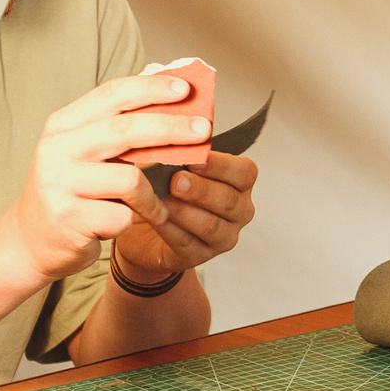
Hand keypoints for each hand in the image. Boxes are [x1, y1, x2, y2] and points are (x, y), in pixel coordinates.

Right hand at [6, 73, 208, 283]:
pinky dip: (137, 219)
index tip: (186, 88)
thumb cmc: (72, 190)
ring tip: (162, 202)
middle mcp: (55, 150)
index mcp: (62, 125)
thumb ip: (121, 123)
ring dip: (154, 192)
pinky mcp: (69, 218)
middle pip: (126, 130)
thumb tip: (170, 83)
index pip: (112, 94)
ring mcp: (59, 185)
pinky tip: (133, 221)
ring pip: (130, 179)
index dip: (151, 88)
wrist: (31, 242)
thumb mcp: (86, 150)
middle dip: (172, 128)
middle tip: (204, 130)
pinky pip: (123, 214)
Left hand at [115, 150, 256, 282]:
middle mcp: (239, 211)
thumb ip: (179, 151)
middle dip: (201, 189)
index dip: (221, 166)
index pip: (245, 172)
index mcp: (240, 184)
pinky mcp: (200, 257)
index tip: (196, 159)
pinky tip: (156, 218)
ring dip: (185, 211)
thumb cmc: (164, 190)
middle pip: (228, 200)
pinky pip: (187, 243)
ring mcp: (223, 236)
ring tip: (162, 200)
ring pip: (210, 225)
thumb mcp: (172, 165)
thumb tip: (172, 133)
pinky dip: (170, 229)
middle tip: (176, 180)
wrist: (144, 229)